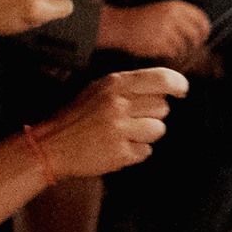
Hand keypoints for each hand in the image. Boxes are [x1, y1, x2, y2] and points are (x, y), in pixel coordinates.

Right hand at [32, 67, 186, 176]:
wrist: (50, 145)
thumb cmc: (77, 117)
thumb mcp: (98, 90)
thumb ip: (129, 86)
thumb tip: (168, 86)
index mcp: (113, 84)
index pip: (161, 79)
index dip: (177, 85)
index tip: (181, 91)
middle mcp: (118, 104)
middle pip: (163, 107)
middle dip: (152, 114)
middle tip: (131, 119)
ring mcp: (119, 129)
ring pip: (159, 130)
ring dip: (146, 135)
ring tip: (123, 134)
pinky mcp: (120, 152)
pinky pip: (146, 151)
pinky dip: (135, 152)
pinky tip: (116, 147)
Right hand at [98, 0, 210, 61]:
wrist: (120, 25)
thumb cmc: (144, 20)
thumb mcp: (164, 11)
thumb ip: (182, 18)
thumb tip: (203, 32)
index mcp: (176, 6)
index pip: (202, 20)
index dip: (205, 31)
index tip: (202, 37)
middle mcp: (173, 16)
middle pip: (196, 35)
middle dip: (195, 44)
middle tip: (189, 48)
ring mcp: (167, 29)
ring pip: (185, 46)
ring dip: (180, 50)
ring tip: (169, 48)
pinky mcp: (160, 42)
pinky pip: (173, 52)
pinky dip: (169, 54)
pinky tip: (160, 49)